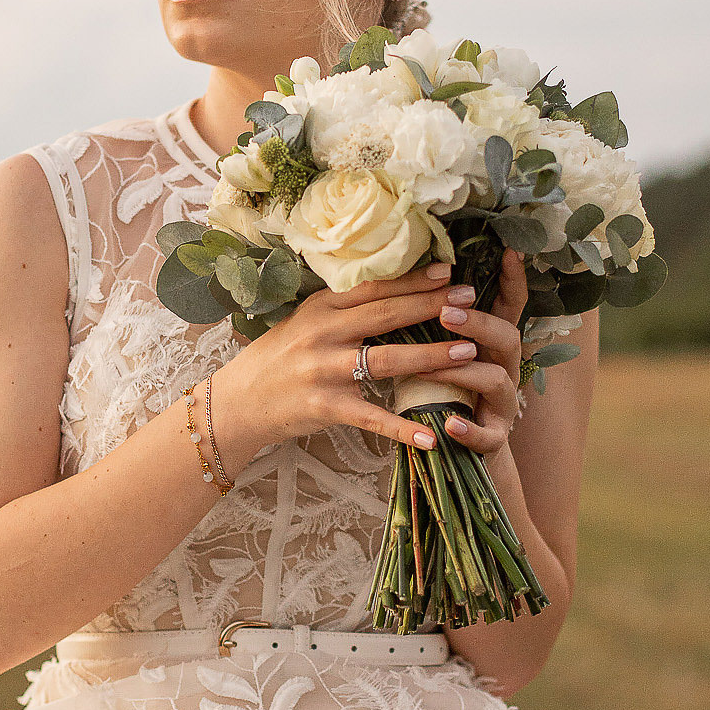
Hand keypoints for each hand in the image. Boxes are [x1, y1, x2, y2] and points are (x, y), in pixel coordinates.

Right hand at [209, 261, 495, 473]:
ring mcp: (323, 371)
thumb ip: (343, 308)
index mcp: (321, 307)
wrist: (238, 402)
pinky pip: (371, 418)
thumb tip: (393, 289)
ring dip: (431, 357)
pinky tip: (431, 436)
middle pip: (386, 316)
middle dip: (432, 308)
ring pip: (387, 361)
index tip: (449, 272)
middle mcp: (323, 333)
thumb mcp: (306, 322)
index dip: (413, 280)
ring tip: (468, 353)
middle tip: (471, 304)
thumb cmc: (279, 358)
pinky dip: (401, 428)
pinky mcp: (324, 407)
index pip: (374, 288)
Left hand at [430, 246, 527, 455]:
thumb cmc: (443, 394)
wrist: (455, 452)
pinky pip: (488, 435)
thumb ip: (438, 324)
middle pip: (507, 338)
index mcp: (491, 345)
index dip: (514, 281)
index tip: (509, 251)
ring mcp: (502, 406)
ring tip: (425, 368)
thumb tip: (415, 277)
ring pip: (496, 381)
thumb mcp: (442, 354)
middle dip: (478, 323)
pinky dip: (469, 430)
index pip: (509, 307)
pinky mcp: (493, 440)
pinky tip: (450, 425)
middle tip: (444, 313)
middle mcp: (505, 370)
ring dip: (461, 372)